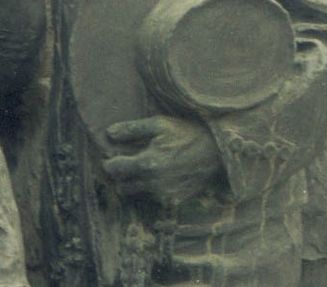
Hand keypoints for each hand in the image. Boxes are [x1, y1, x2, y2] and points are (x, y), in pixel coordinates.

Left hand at [101, 115, 225, 204]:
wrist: (217, 152)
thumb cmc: (187, 134)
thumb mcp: (159, 124)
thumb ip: (131, 129)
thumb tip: (109, 133)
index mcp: (146, 164)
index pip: (113, 169)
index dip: (109, 162)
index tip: (112, 156)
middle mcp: (153, 184)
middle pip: (122, 186)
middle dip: (121, 175)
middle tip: (127, 163)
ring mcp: (164, 195)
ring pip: (136, 194)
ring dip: (136, 183)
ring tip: (146, 168)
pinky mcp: (174, 202)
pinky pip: (153, 198)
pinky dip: (152, 189)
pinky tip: (161, 176)